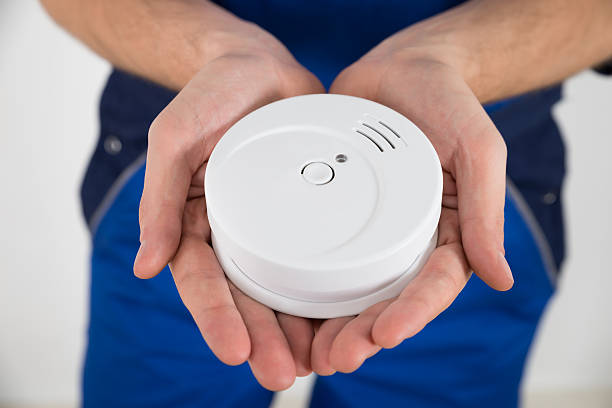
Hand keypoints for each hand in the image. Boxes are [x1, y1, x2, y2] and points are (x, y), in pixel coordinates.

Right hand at [133, 36, 324, 389]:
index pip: (204, 281)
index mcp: (198, 222)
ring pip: (285, 287)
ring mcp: (274, 226)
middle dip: (262, 338)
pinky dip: (329, 290)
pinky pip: (320, 256)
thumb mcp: (175, 141)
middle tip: (281, 374)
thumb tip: (147, 266)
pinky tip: (345, 318)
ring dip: (297, 329)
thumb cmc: (209, 98)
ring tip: (318, 362)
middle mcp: (236, 232)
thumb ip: (161, 200)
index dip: (216, 318)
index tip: (235, 350)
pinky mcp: (309, 215)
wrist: (257, 68)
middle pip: (247, 297)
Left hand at [311, 39, 513, 374]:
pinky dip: (304, 282)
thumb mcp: (477, 149)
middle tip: (336, 358)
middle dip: (363, 333)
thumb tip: (500, 278)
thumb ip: (485, 210)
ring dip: (330, 324)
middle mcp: (405, 239)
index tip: (385, 334)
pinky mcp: (335, 212)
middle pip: (386, 298)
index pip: (432, 284)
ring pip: (350, 287)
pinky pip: (319, 250)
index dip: (412, 312)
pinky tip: (282, 307)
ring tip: (308, 352)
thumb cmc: (447, 104)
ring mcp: (368, 228)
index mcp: (444, 232)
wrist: (402, 69)